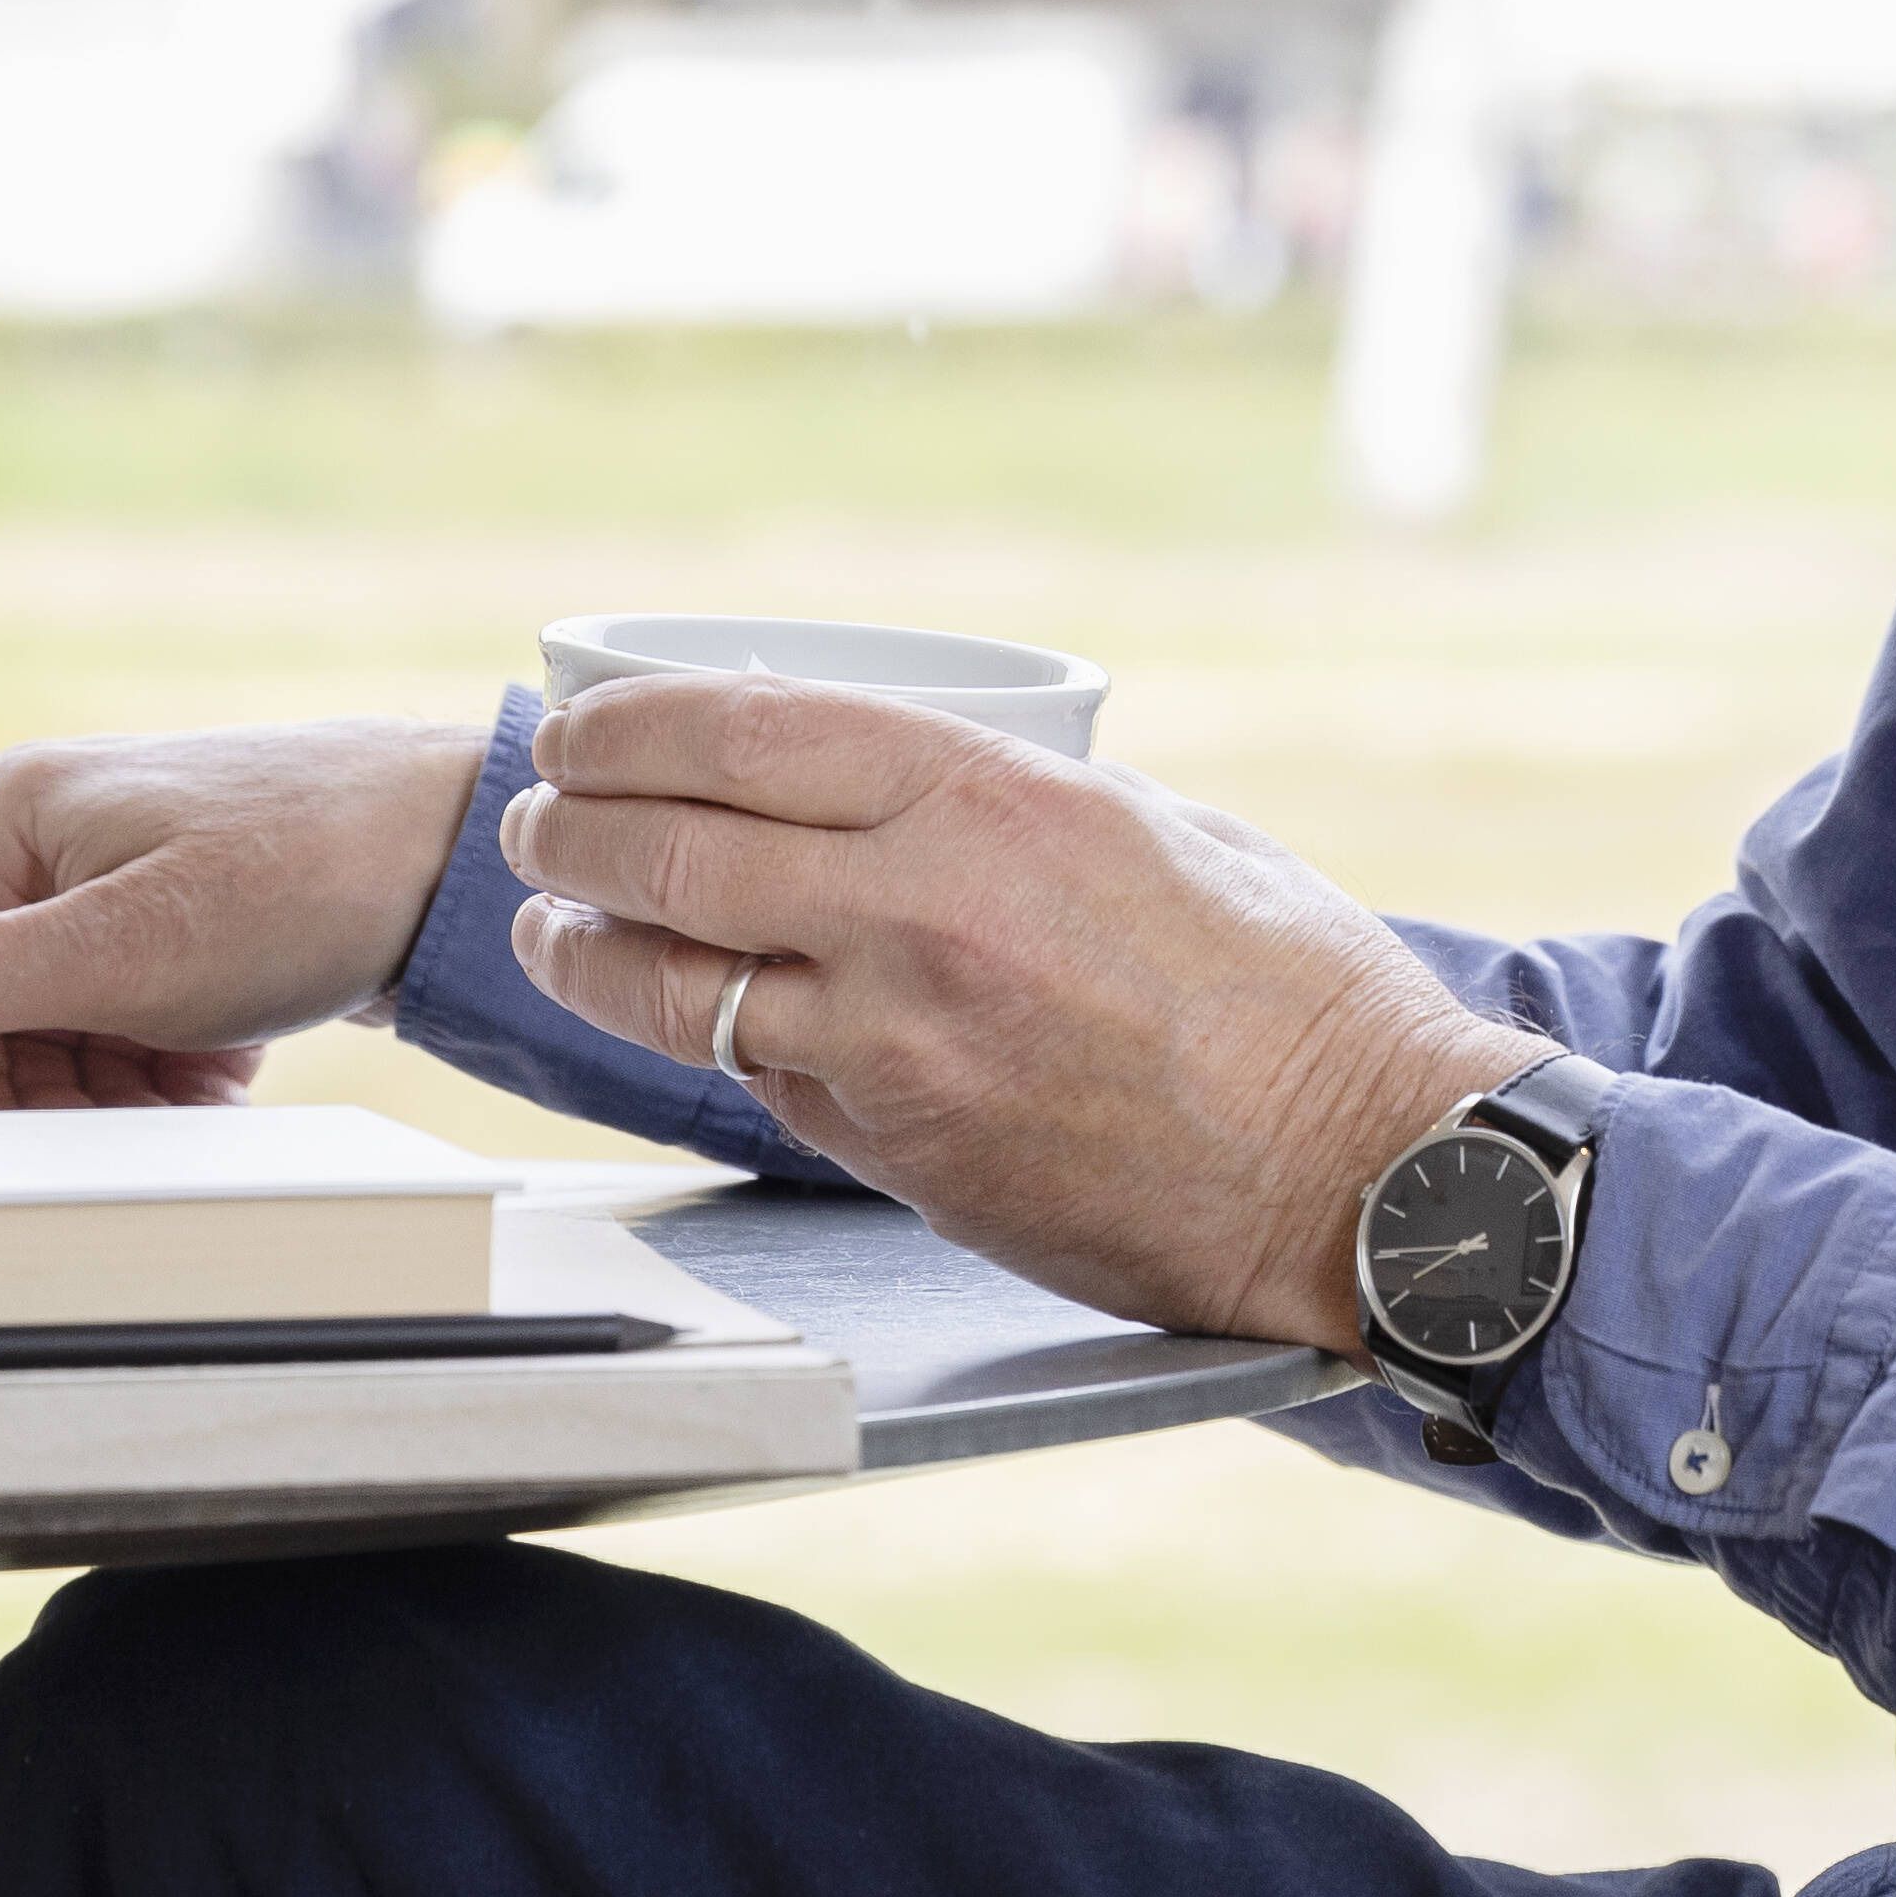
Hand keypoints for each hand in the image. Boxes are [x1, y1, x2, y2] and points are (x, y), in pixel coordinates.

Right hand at [0, 715, 489, 1110]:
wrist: (470, 854)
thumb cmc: (305, 875)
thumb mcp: (116, 947)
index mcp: (14, 822)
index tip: (42, 1145)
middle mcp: (63, 838)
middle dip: (60, 1092)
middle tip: (142, 1122)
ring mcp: (134, 876)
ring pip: (74, 1033)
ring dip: (121, 1090)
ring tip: (197, 1093)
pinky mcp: (197, 918)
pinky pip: (143, 1025)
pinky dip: (174, 1071)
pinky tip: (226, 1075)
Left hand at [500, 679, 1544, 1354]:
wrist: (1358, 1172)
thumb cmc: (1289, 990)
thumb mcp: (1156, 827)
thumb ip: (1010, 806)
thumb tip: (903, 789)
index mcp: (990, 803)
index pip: (746, 735)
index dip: (632, 726)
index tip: (579, 725)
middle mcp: (922, 917)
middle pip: (674, 854)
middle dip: (573, 829)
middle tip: (537, 819)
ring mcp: (899, 1048)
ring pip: (678, 986)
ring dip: (586, 948)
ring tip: (549, 924)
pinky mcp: (900, 1156)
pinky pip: (765, 1080)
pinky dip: (712, 1041)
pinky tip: (687, 1018)